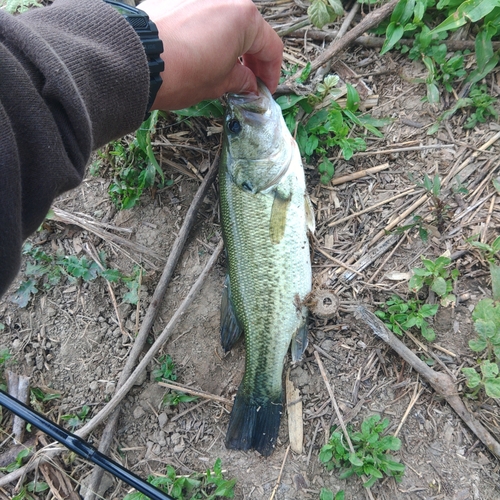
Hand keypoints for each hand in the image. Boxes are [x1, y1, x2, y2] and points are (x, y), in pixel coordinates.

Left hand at [140, 0, 282, 109]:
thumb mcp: (220, 83)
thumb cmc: (182, 72)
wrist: (137, 61)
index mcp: (244, 17)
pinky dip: (209, 37)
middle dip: (251, 59)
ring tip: (224, 71)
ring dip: (231, 47)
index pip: (271, 47)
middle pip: (250, 31)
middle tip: (247, 83)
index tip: (265, 90)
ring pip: (225, 23)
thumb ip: (241, 81)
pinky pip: (202, 19)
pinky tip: (201, 56)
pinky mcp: (177, 0)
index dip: (271, 73)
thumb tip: (249, 84)